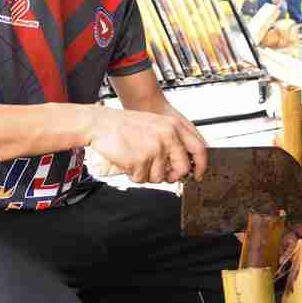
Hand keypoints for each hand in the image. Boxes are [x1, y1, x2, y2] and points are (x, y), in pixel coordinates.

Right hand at [84, 106, 206, 183]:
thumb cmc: (124, 125)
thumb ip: (171, 140)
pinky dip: (133, 174)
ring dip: (146, 174)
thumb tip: (181, 163)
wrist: (100, 124)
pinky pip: (141, 178)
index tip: (197, 174)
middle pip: (182, 169)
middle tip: (159, 172)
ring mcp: (154, 149)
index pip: (198, 149)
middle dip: (171, 176)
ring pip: (159, 177)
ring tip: (135, 158)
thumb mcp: (155, 124)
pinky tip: (127, 160)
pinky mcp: (140, 160)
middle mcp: (167, 137)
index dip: (201, 166)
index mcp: (172, 126)